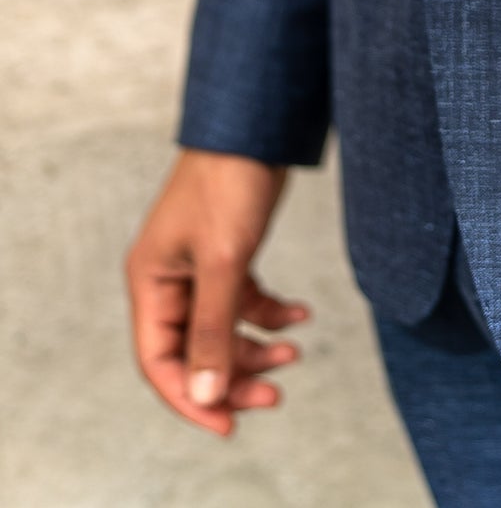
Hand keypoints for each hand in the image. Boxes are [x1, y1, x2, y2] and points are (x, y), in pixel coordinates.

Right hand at [126, 150, 306, 436]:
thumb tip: (207, 395)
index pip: (160, 361)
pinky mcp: (229, 252)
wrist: (257, 122)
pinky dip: (271, 312)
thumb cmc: (229, 181)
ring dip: (256, 347)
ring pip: (223, 329)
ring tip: (295, 353)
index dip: (192, 399)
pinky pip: (245, 300)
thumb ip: (214, 328)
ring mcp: (200, 267)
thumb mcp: (224, 260)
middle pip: (195, 351)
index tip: (230, 425)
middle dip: (233, 377)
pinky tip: (301, 313)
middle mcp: (170, 279)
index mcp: (151, 282)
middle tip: (275, 395)